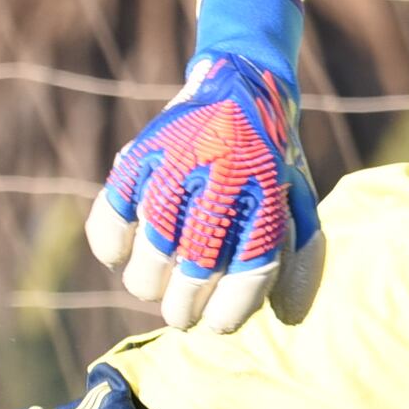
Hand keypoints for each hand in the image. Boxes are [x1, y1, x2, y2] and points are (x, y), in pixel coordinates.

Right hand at [84, 49, 323, 330]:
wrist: (242, 82)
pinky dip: (110, 244)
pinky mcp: (140, 154)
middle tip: (178, 315)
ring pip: (149, 252)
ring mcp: (177, 166)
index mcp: (268, 198)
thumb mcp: (298, 201)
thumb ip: (298, 258)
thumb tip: (287, 318)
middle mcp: (223, 182)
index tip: (216, 326)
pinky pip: (112, 214)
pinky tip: (121, 254)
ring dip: (147, 283)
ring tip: (153, 287)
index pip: (248, 274)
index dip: (229, 312)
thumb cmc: (271, 160)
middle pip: (195, 270)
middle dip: (182, 308)